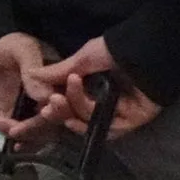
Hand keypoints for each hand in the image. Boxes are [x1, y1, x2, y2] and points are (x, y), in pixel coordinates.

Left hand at [0, 32, 60, 146]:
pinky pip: (17, 130)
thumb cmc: (11, 45)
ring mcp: (35, 108)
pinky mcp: (18, 115)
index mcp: (62, 81)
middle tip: (12, 129)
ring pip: (34, 131)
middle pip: (52, 122)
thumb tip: (45, 97)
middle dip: (32, 128)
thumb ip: (33, 71)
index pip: (67, 101)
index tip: (43, 112)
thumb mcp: (23, 50)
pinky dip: (5, 130)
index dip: (59, 110)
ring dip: (15, 130)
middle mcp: (53, 98)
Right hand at [28, 38, 162, 138]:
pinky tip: (75, 113)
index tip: (38, 99)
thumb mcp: (84, 58)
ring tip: (60, 97)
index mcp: (93, 86)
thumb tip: (31, 74)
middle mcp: (103, 100)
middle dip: (58, 109)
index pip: (68, 102)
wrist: (147, 51)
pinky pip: (103, 130)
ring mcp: (116, 113)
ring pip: (85, 121)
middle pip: (75, 114)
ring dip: (70, 111)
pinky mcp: (129, 122)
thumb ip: (59, 71)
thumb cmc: (118, 49)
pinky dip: (86, 123)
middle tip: (49, 100)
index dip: (52, 103)